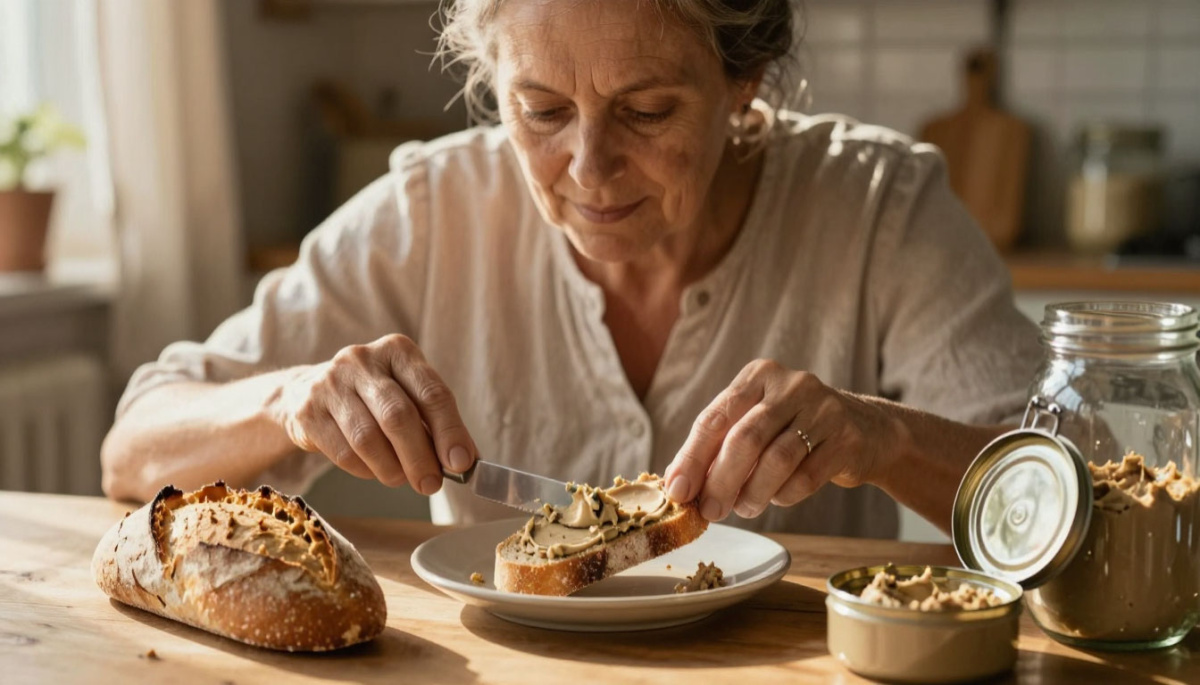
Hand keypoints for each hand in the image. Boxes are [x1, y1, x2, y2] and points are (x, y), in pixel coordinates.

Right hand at [269, 334, 476, 494]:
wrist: (308, 392)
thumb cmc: (374, 398)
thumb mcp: (408, 396)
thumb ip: (436, 424)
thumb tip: (466, 462)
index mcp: (398, 351)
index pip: (431, 393)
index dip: (450, 431)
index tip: (462, 463)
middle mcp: (362, 360)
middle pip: (398, 416)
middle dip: (420, 457)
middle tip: (431, 484)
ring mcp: (330, 383)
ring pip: (368, 438)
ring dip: (391, 468)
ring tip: (401, 479)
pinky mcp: (308, 411)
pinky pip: (343, 452)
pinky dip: (365, 470)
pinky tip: (374, 470)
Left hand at [664, 359, 897, 520]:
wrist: (866, 430)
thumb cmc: (795, 429)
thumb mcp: (757, 422)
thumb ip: (719, 446)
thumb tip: (678, 485)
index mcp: (758, 376)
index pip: (716, 417)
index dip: (692, 457)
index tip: (678, 491)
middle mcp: (791, 385)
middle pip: (745, 438)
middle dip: (721, 481)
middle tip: (710, 511)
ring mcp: (823, 409)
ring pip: (777, 459)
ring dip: (753, 493)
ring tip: (744, 508)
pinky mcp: (847, 438)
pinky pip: (807, 477)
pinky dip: (784, 495)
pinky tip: (777, 497)